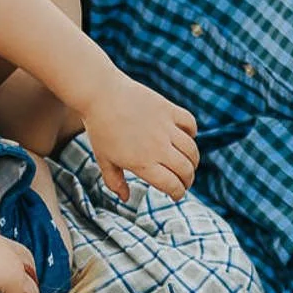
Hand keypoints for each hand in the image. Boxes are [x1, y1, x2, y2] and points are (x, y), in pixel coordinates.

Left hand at [80, 74, 197, 199]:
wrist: (100, 94)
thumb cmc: (99, 128)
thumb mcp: (103, 159)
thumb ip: (114, 181)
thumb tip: (125, 198)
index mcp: (142, 163)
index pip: (172, 185)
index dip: (178, 193)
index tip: (176, 194)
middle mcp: (158, 147)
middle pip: (186, 170)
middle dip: (188, 180)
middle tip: (184, 181)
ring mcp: (165, 127)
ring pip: (191, 150)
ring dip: (193, 161)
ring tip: (188, 163)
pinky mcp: (168, 109)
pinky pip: (190, 123)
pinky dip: (192, 132)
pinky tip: (186, 136)